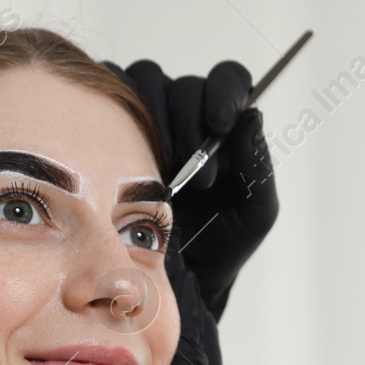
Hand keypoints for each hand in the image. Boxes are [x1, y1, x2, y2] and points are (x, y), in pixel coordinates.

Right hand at [102, 59, 278, 320]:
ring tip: (165, 173)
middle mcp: (185, 116)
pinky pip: (107, 97)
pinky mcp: (108, 128)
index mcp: (223, 126)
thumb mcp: (251, 213)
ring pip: (145, 82)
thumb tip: (252, 115)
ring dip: (155, 121)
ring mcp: (145, 121)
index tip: (221, 125)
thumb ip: (257, 166)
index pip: (229, 81)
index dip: (224, 92)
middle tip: (196, 173)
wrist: (177, 283)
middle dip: (190, 121)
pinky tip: (129, 160)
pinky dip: (116, 117)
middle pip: (183, 84)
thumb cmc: (217, 246)